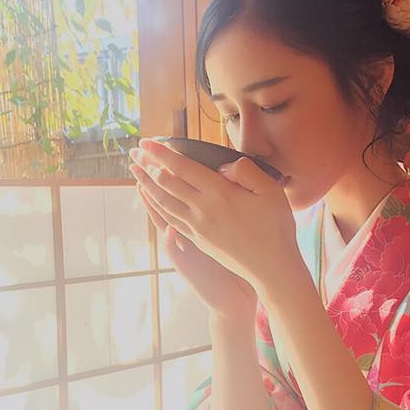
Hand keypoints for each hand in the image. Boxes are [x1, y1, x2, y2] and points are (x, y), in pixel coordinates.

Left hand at [129, 138, 298, 294]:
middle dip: (147, 165)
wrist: (271, 268)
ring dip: (146, 184)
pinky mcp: (197, 240)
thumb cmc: (276, 228)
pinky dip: (155, 205)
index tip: (146, 142)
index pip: (182, 168)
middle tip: (134, 153)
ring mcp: (197, 227)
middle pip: (166, 183)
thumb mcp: (271, 192)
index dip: (162, 153)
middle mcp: (202, 210)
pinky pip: (169, 218)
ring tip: (134, 172)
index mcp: (220, 194)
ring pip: (163, 201)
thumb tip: (223, 167)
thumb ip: (246, 171)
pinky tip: (151, 199)